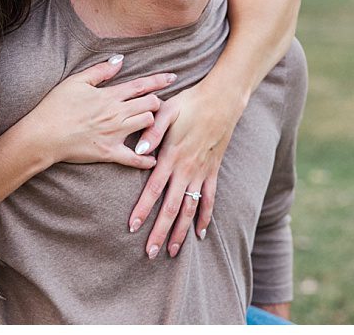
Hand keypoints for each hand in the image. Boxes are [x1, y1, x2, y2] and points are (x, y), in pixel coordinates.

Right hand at [33, 54, 176, 169]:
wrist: (44, 135)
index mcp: (109, 96)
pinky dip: (146, 159)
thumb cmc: (56, 106)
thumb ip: (100, 71)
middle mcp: (117, 114)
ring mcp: (115, 134)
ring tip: (152, 122)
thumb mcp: (76, 81)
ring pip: (147, 125)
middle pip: (151, 104)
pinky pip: (134, 158)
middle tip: (158, 102)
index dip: (159, 80)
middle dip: (158, 101)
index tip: (173, 78)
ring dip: (152, 122)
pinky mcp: (109, 153)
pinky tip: (152, 158)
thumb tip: (120, 60)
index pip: (141, 85)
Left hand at [127, 83, 245, 257]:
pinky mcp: (212, 171)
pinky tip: (200, 233)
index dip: (143, 209)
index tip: (132, 228)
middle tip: (149, 253)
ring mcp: (201, 173)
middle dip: (159, 232)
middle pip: (171, 208)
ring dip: (181, 232)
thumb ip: (151, 131)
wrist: (221, 100)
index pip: (153, 189)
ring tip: (172, 251)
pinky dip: (205, 217)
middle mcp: (186, 170)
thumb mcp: (166, 111)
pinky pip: (209, 199)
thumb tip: (137, 152)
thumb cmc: (188, 103)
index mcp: (171, 156)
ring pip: (190, 209)